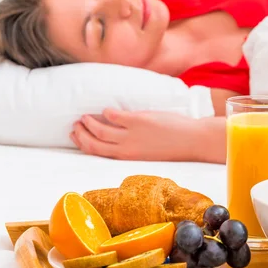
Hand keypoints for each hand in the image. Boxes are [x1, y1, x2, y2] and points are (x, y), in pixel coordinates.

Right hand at [70, 109, 203, 161]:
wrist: (191, 141)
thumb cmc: (172, 146)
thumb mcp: (147, 152)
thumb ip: (131, 146)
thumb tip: (119, 135)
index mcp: (127, 157)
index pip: (97, 153)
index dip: (82, 144)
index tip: (76, 136)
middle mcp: (126, 148)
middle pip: (93, 143)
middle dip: (80, 134)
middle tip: (75, 125)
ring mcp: (131, 135)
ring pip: (99, 129)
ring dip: (88, 122)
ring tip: (84, 116)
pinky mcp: (138, 121)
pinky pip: (114, 116)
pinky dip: (106, 113)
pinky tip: (106, 110)